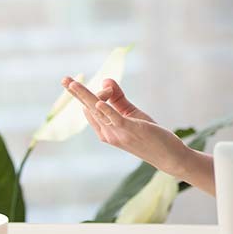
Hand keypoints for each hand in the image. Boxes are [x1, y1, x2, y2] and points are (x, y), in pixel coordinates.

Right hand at [61, 77, 187, 175]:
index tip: (108, 86)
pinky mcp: (131, 130)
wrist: (168, 156)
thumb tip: (106, 80)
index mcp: (105, 130)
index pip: (90, 109)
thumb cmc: (149, 135)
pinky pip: (115, 119)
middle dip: (76, 93)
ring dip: (85, 96)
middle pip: (89, 108)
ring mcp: (117, 133)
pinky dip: (106, 110)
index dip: (93, 93)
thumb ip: (118, 98)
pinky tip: (99, 102)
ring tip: (73, 84)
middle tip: (64, 78)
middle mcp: (107, 133)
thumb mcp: (131, 113)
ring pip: (97, 111)